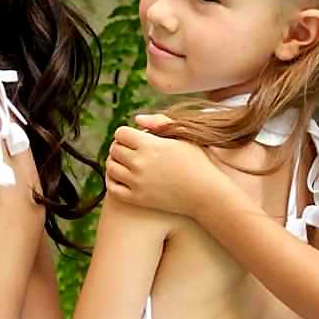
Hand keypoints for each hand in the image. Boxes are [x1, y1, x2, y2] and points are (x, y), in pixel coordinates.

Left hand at [106, 122, 224, 218]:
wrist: (206, 194)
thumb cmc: (198, 162)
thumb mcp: (183, 136)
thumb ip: (160, 122)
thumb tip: (136, 119)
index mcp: (150, 145)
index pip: (121, 133)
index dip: (125, 134)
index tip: (132, 138)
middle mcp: (140, 163)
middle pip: (114, 149)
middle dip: (120, 147)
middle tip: (128, 150)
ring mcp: (137, 182)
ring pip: (111, 168)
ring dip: (115, 163)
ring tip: (124, 163)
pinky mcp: (137, 199)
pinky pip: (113, 188)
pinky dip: (112, 181)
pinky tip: (120, 178)